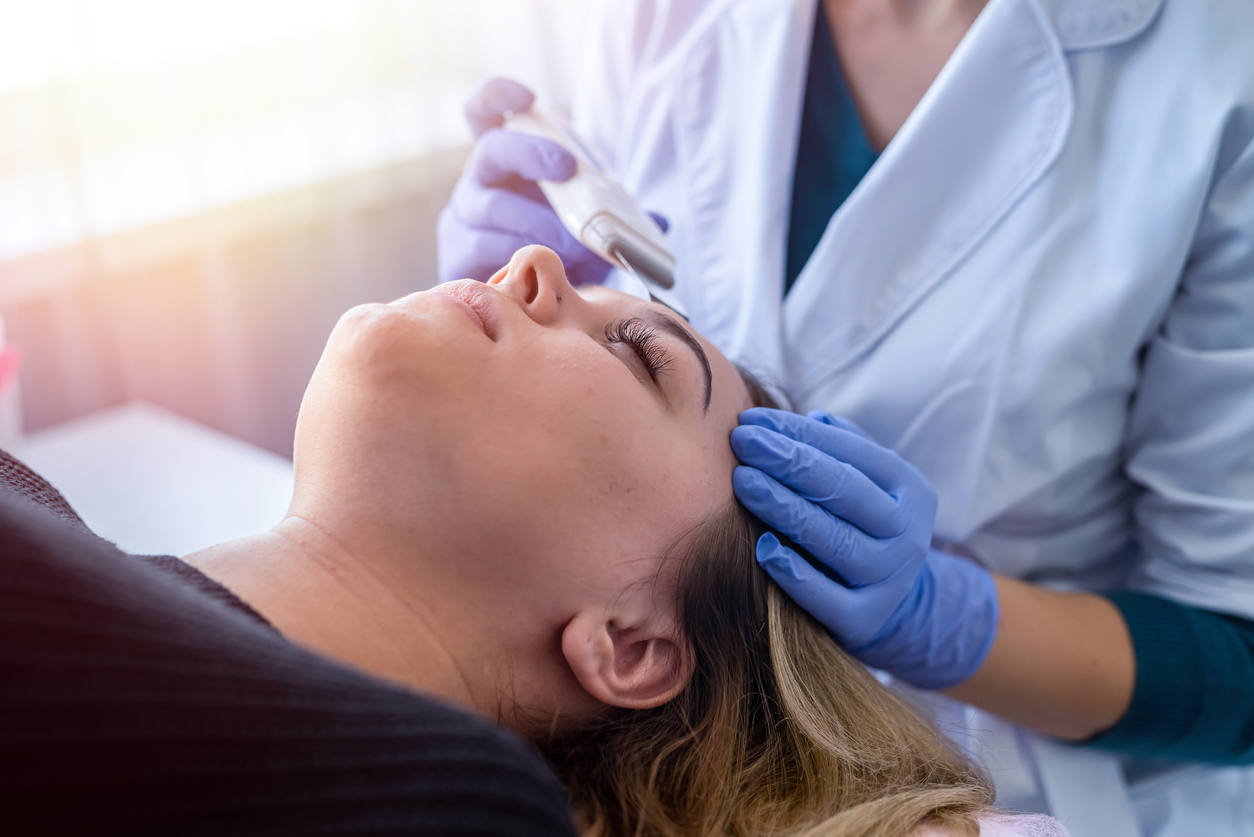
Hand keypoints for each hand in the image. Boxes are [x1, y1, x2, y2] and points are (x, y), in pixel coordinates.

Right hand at [436, 78, 612, 285]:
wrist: (518, 298)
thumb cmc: (552, 246)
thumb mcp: (584, 221)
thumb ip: (617, 214)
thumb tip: (662, 222)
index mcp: (507, 159)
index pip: (484, 111)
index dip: (498, 97)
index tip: (526, 96)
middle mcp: (479, 180)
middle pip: (491, 151)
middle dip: (533, 155)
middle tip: (568, 170)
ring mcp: (464, 217)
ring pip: (493, 208)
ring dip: (538, 223)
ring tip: (572, 244)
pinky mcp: (459, 255)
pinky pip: (484, 249)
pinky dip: (519, 257)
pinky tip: (544, 268)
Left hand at [731, 408, 998, 688]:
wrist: (890, 603)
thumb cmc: (860, 524)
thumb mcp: (866, 483)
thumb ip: (840, 448)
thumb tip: (810, 418)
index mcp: (910, 490)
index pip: (853, 453)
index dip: (800, 433)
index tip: (752, 419)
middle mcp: (906, 534)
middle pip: (844, 491)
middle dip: (788, 461)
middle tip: (742, 440)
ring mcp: (888, 580)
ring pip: (834, 540)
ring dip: (784, 507)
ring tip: (743, 481)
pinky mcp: (863, 621)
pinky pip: (826, 598)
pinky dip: (795, 574)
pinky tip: (763, 548)